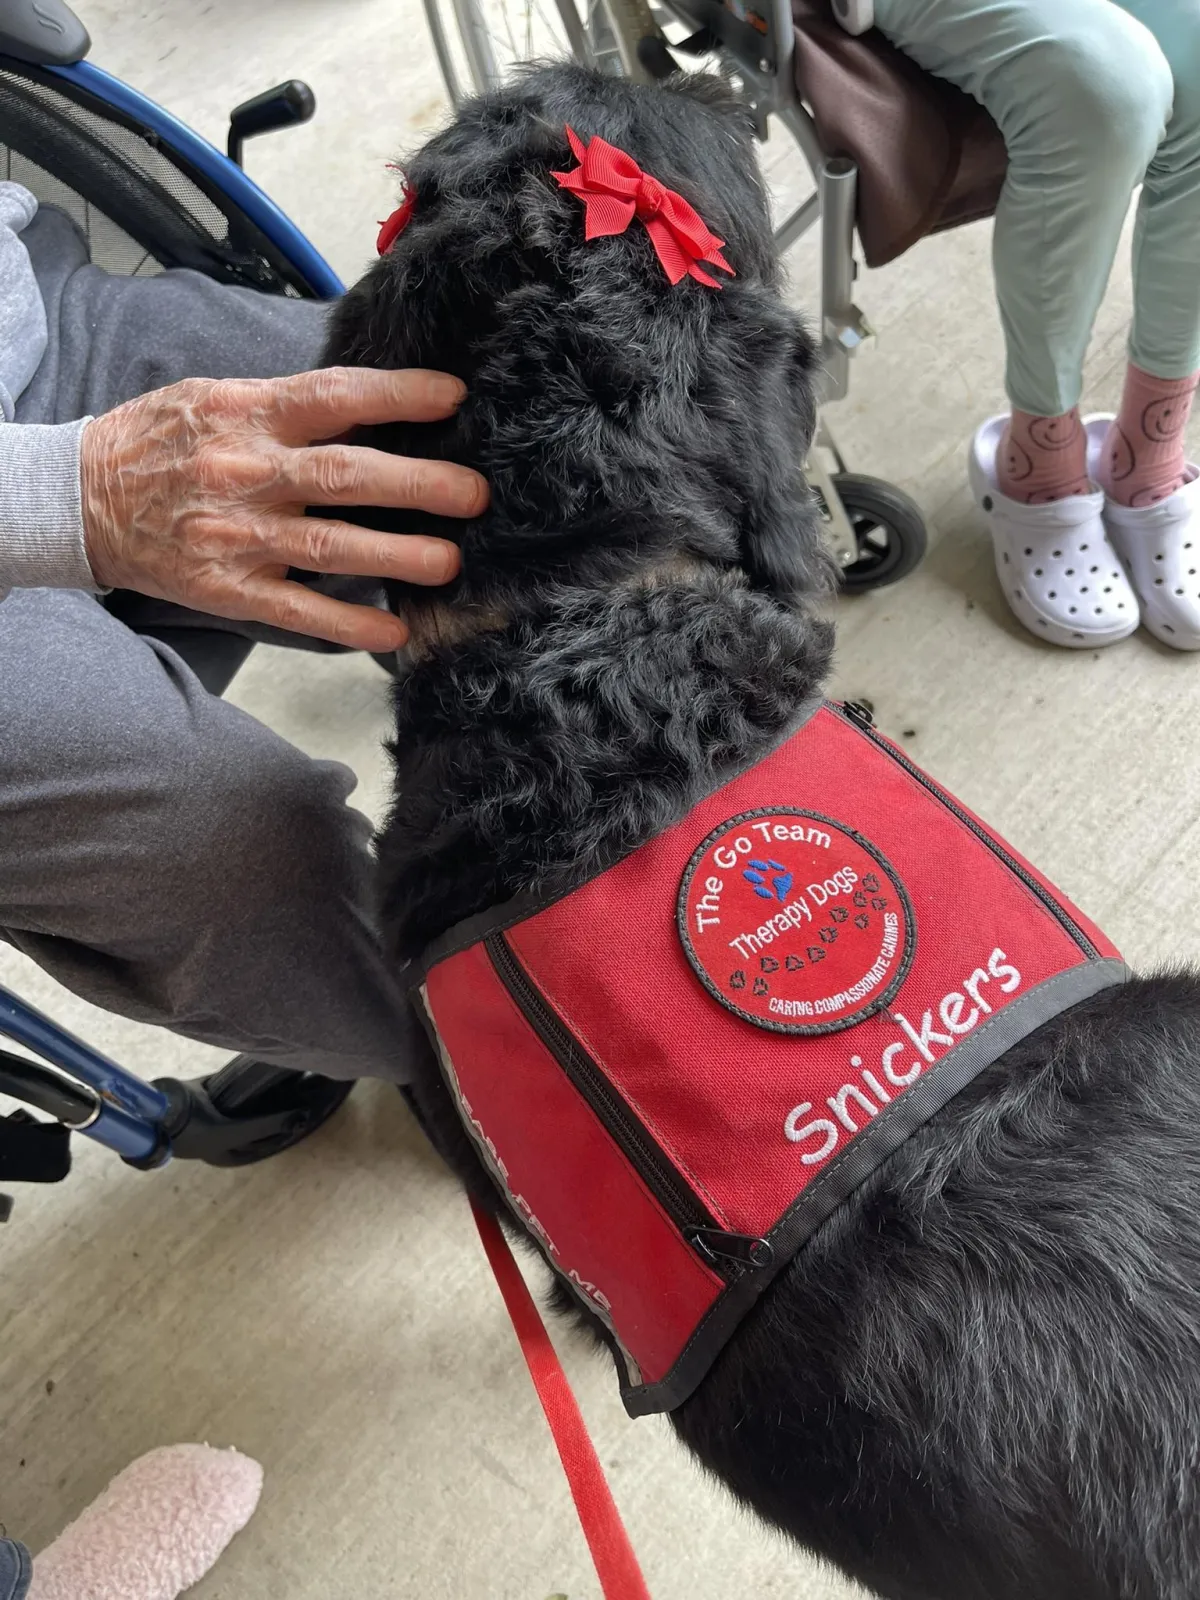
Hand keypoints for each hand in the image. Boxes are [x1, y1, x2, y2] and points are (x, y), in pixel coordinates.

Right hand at [80, 366, 486, 650]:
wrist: (81, 497)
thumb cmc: (163, 441)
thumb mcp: (219, 397)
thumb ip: (289, 405)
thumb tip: (371, 404)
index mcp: (250, 413)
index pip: (336, 396)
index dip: (398, 395)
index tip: (454, 397)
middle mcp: (248, 471)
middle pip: (347, 475)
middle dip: (419, 484)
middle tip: (475, 494)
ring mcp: (238, 534)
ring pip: (331, 545)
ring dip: (397, 554)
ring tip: (449, 562)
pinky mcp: (226, 586)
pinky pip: (297, 608)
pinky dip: (348, 622)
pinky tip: (393, 630)